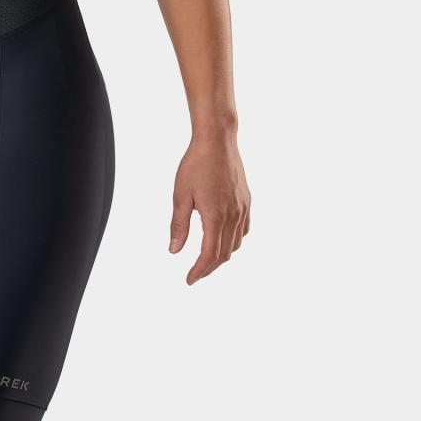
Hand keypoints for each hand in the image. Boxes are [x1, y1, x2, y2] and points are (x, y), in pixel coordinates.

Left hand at [169, 129, 249, 283]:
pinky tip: (223, 239)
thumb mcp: (180, 195)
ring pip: (236, 244)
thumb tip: (174, 250)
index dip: (199, 271)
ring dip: (222, 256)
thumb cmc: (196, 164)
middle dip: (209, 268)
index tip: (189, 280)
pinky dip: (234, 241)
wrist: (217, 141)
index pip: (209, 255)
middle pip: (224, 254)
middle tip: (194, 274)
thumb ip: (178, 225)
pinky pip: (244, 230)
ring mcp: (243, 209)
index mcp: (215, 216)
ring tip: (206, 260)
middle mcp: (233, 216)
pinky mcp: (247, 201)